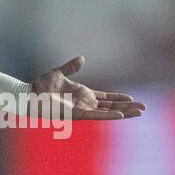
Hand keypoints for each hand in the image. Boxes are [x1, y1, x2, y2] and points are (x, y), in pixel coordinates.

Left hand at [30, 56, 145, 119]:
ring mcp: (83, 109)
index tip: (132, 98)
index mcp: (83, 94)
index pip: (106, 97)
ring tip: (139, 113)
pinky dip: (109, 115)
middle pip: (111, 106)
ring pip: (108, 112)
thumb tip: (82, 58)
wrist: (31, 94)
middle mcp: (86, 103)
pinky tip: (121, 115)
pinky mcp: (78, 114)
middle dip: (127, 107)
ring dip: (124, 112)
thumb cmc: (42, 85)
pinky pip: (97, 116)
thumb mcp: (59, 72)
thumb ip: (71, 67)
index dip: (119, 98)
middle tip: (143, 107)